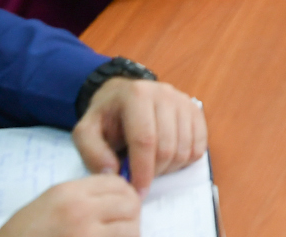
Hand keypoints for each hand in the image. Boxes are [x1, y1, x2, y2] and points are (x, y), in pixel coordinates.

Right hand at [0, 176, 140, 236]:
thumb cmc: (22, 234)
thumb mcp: (49, 204)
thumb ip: (82, 197)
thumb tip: (116, 197)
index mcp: (69, 193)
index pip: (117, 184)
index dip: (125, 195)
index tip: (121, 208)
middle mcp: (80, 211)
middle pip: (130, 204)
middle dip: (131, 216)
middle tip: (122, 227)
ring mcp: (86, 235)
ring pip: (131, 230)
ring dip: (128, 235)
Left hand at [72, 77, 207, 196]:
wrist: (122, 96)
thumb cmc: (106, 118)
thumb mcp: (86, 132)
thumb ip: (93, 153)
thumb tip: (114, 173)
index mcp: (136, 95)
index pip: (144, 140)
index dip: (142, 171)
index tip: (137, 193)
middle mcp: (164, 93)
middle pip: (167, 147)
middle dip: (154, 172)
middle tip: (141, 179)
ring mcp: (182, 101)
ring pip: (184, 149)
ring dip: (169, 168)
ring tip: (152, 166)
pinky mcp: (195, 110)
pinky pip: (199, 146)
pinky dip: (184, 161)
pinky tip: (167, 158)